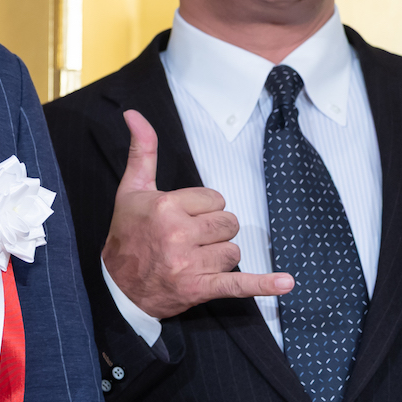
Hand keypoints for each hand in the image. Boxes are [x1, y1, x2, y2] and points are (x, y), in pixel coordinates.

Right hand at [100, 110, 293, 319]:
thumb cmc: (127, 235)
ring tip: (193, 260)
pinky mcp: (199, 288)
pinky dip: (264, 284)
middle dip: (215, 231)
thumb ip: (142, 150)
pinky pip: (238, 285)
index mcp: (166, 207)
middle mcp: (178, 235)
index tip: (181, 218)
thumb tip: (134, 114)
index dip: (202, 209)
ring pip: (233, 251)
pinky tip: (285, 282)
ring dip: (219, 256)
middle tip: (188, 239)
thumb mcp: (131, 189)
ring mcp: (189, 264)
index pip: (215, 199)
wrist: (116, 285)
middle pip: (229, 223)